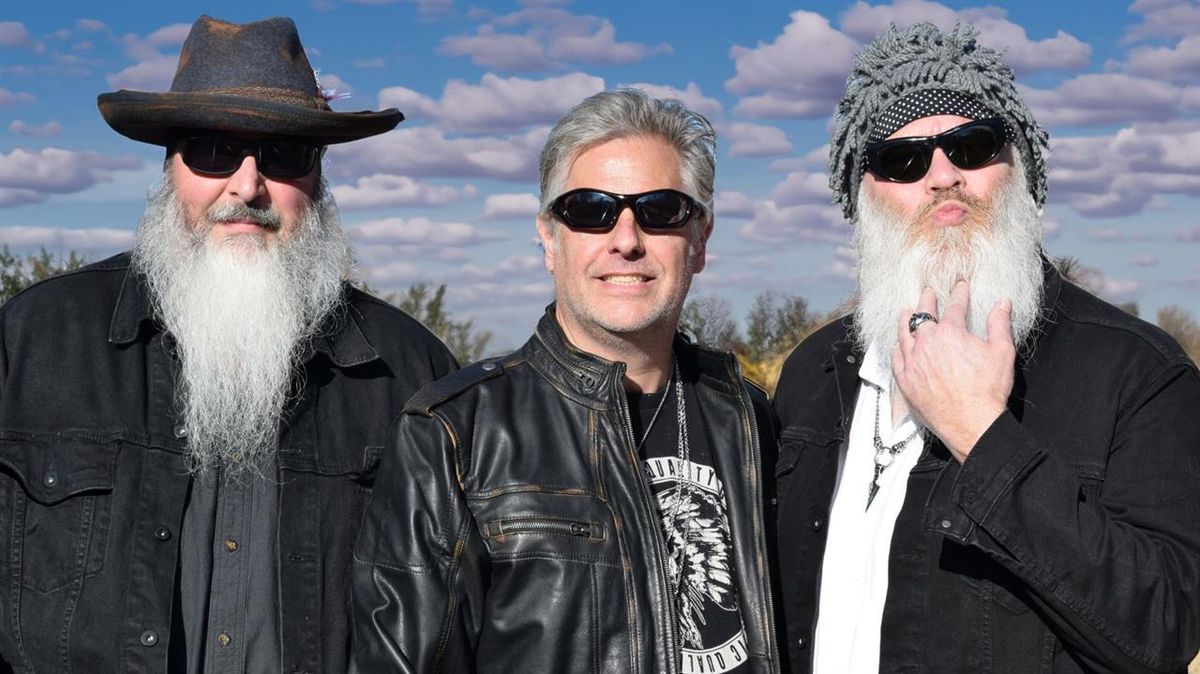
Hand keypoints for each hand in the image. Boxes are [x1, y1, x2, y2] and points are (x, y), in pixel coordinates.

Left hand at [892, 282, 1015, 461]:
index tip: (959, 286)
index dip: (959, 294)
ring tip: (905, 312)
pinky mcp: (904, 380)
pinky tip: (897, 344)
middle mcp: (926, 343)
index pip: (954, 307)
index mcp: (950, 333)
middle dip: (926, 300)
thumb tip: (1003, 302)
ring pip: (903, 334)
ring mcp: (912, 361)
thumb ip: (999, 324)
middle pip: (922, 315)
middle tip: (927, 292)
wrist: (971, 422)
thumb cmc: (988, 389)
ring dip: (905, 320)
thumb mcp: (1002, 351)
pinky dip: (897, 348)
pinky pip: (895, 358)